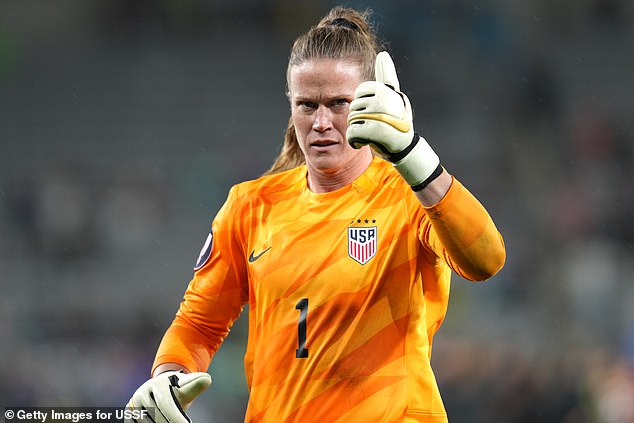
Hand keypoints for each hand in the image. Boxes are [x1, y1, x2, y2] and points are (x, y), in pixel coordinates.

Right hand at [126, 371, 210, 422]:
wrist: (158, 388)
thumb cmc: (176, 388)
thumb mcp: (185, 385)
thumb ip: (195, 384)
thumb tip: (207, 380)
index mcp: (157, 384)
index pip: (166, 404)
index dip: (175, 418)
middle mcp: (142, 393)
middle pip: (158, 417)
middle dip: (170, 422)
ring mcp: (133, 403)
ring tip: (169, 419)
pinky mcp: (128, 412)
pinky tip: (156, 421)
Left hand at [347, 51, 441, 190]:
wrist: (405, 148)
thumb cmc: (397, 122)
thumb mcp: (394, 97)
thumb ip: (386, 76)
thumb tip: (383, 54)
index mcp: (387, 91)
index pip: (364, 89)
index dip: (366, 101)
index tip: (379, 99)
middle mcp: (385, 100)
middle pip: (354, 105)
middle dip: (359, 118)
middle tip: (376, 125)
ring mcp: (381, 114)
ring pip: (351, 119)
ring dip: (358, 130)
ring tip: (373, 134)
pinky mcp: (375, 130)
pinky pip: (352, 133)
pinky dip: (355, 141)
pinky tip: (366, 142)